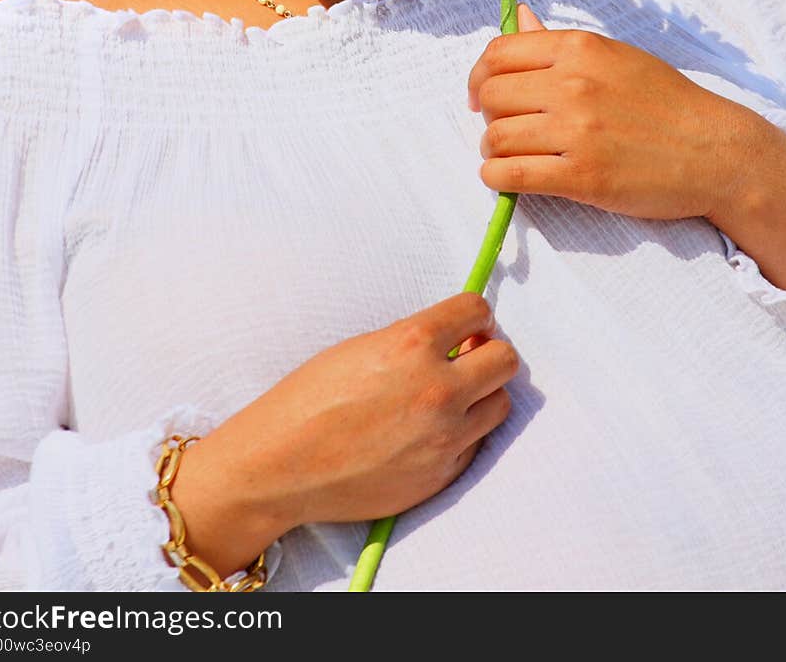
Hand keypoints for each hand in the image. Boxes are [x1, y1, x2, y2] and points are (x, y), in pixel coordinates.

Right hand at [171, 292, 517, 576]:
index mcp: (412, 343)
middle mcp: (437, 389)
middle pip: (505, 359)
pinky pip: (473, 444)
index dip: (472, 315)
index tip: (465, 323)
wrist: (280, 466)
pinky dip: (460, 434)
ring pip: (500, 404)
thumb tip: (457, 339)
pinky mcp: (441, 475)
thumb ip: (416, 341)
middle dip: (487, 353)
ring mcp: (443, 437)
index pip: (477, 310)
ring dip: (480, 395)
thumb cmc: (309, 399)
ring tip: (448, 397)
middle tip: (465, 358)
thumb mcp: (363, 347)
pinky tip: (426, 433)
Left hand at [466, 1, 765, 223]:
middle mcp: (573, 85)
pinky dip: (497, 180)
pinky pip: (511, 177)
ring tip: (509, 157)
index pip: (499, 53)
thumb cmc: (667, 102)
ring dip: (492, 151)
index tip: (482, 96)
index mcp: (580, 48)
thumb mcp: (616, 57)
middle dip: (489, 115)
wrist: (715, 150)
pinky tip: (508, 180)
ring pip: (496, 138)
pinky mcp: (582, 177)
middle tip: (505, 129)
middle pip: (493, 96)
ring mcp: (577, 132)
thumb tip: (519, 16)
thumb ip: (561, 44)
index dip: (479, 77)